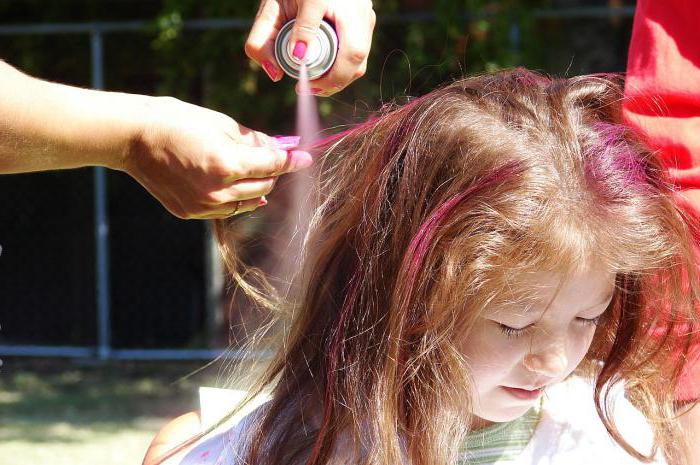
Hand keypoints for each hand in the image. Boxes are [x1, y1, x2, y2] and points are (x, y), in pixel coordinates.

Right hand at [123, 96, 311, 219]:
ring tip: (250, 170)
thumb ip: (255, 141)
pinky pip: (226, 209)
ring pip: (248, 203)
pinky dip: (235, 198)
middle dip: (273, 172)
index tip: (305, 158)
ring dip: (256, 188)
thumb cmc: (177, 121)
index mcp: (228, 163)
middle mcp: (218, 190)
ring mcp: (204, 205)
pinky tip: (231, 183)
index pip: (273, 166)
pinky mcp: (191, 212)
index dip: (293, 160)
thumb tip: (280, 149)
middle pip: (265, 187)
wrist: (133, 137)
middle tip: (273, 158)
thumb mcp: (222, 123)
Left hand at [245, 0, 375, 95]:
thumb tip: (275, 74)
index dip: (332, 79)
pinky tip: (324, 67)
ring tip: (315, 82)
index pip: (350, 56)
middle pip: (357, 62)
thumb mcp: (273, 7)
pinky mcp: (363, 19)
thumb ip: (264, 38)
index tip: (307, 87)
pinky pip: (357, 49)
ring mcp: (365, 16)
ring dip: (339, 75)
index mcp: (346, 10)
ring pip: (359, 58)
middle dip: (335, 82)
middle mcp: (362, 14)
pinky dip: (341, 62)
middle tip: (309, 89)